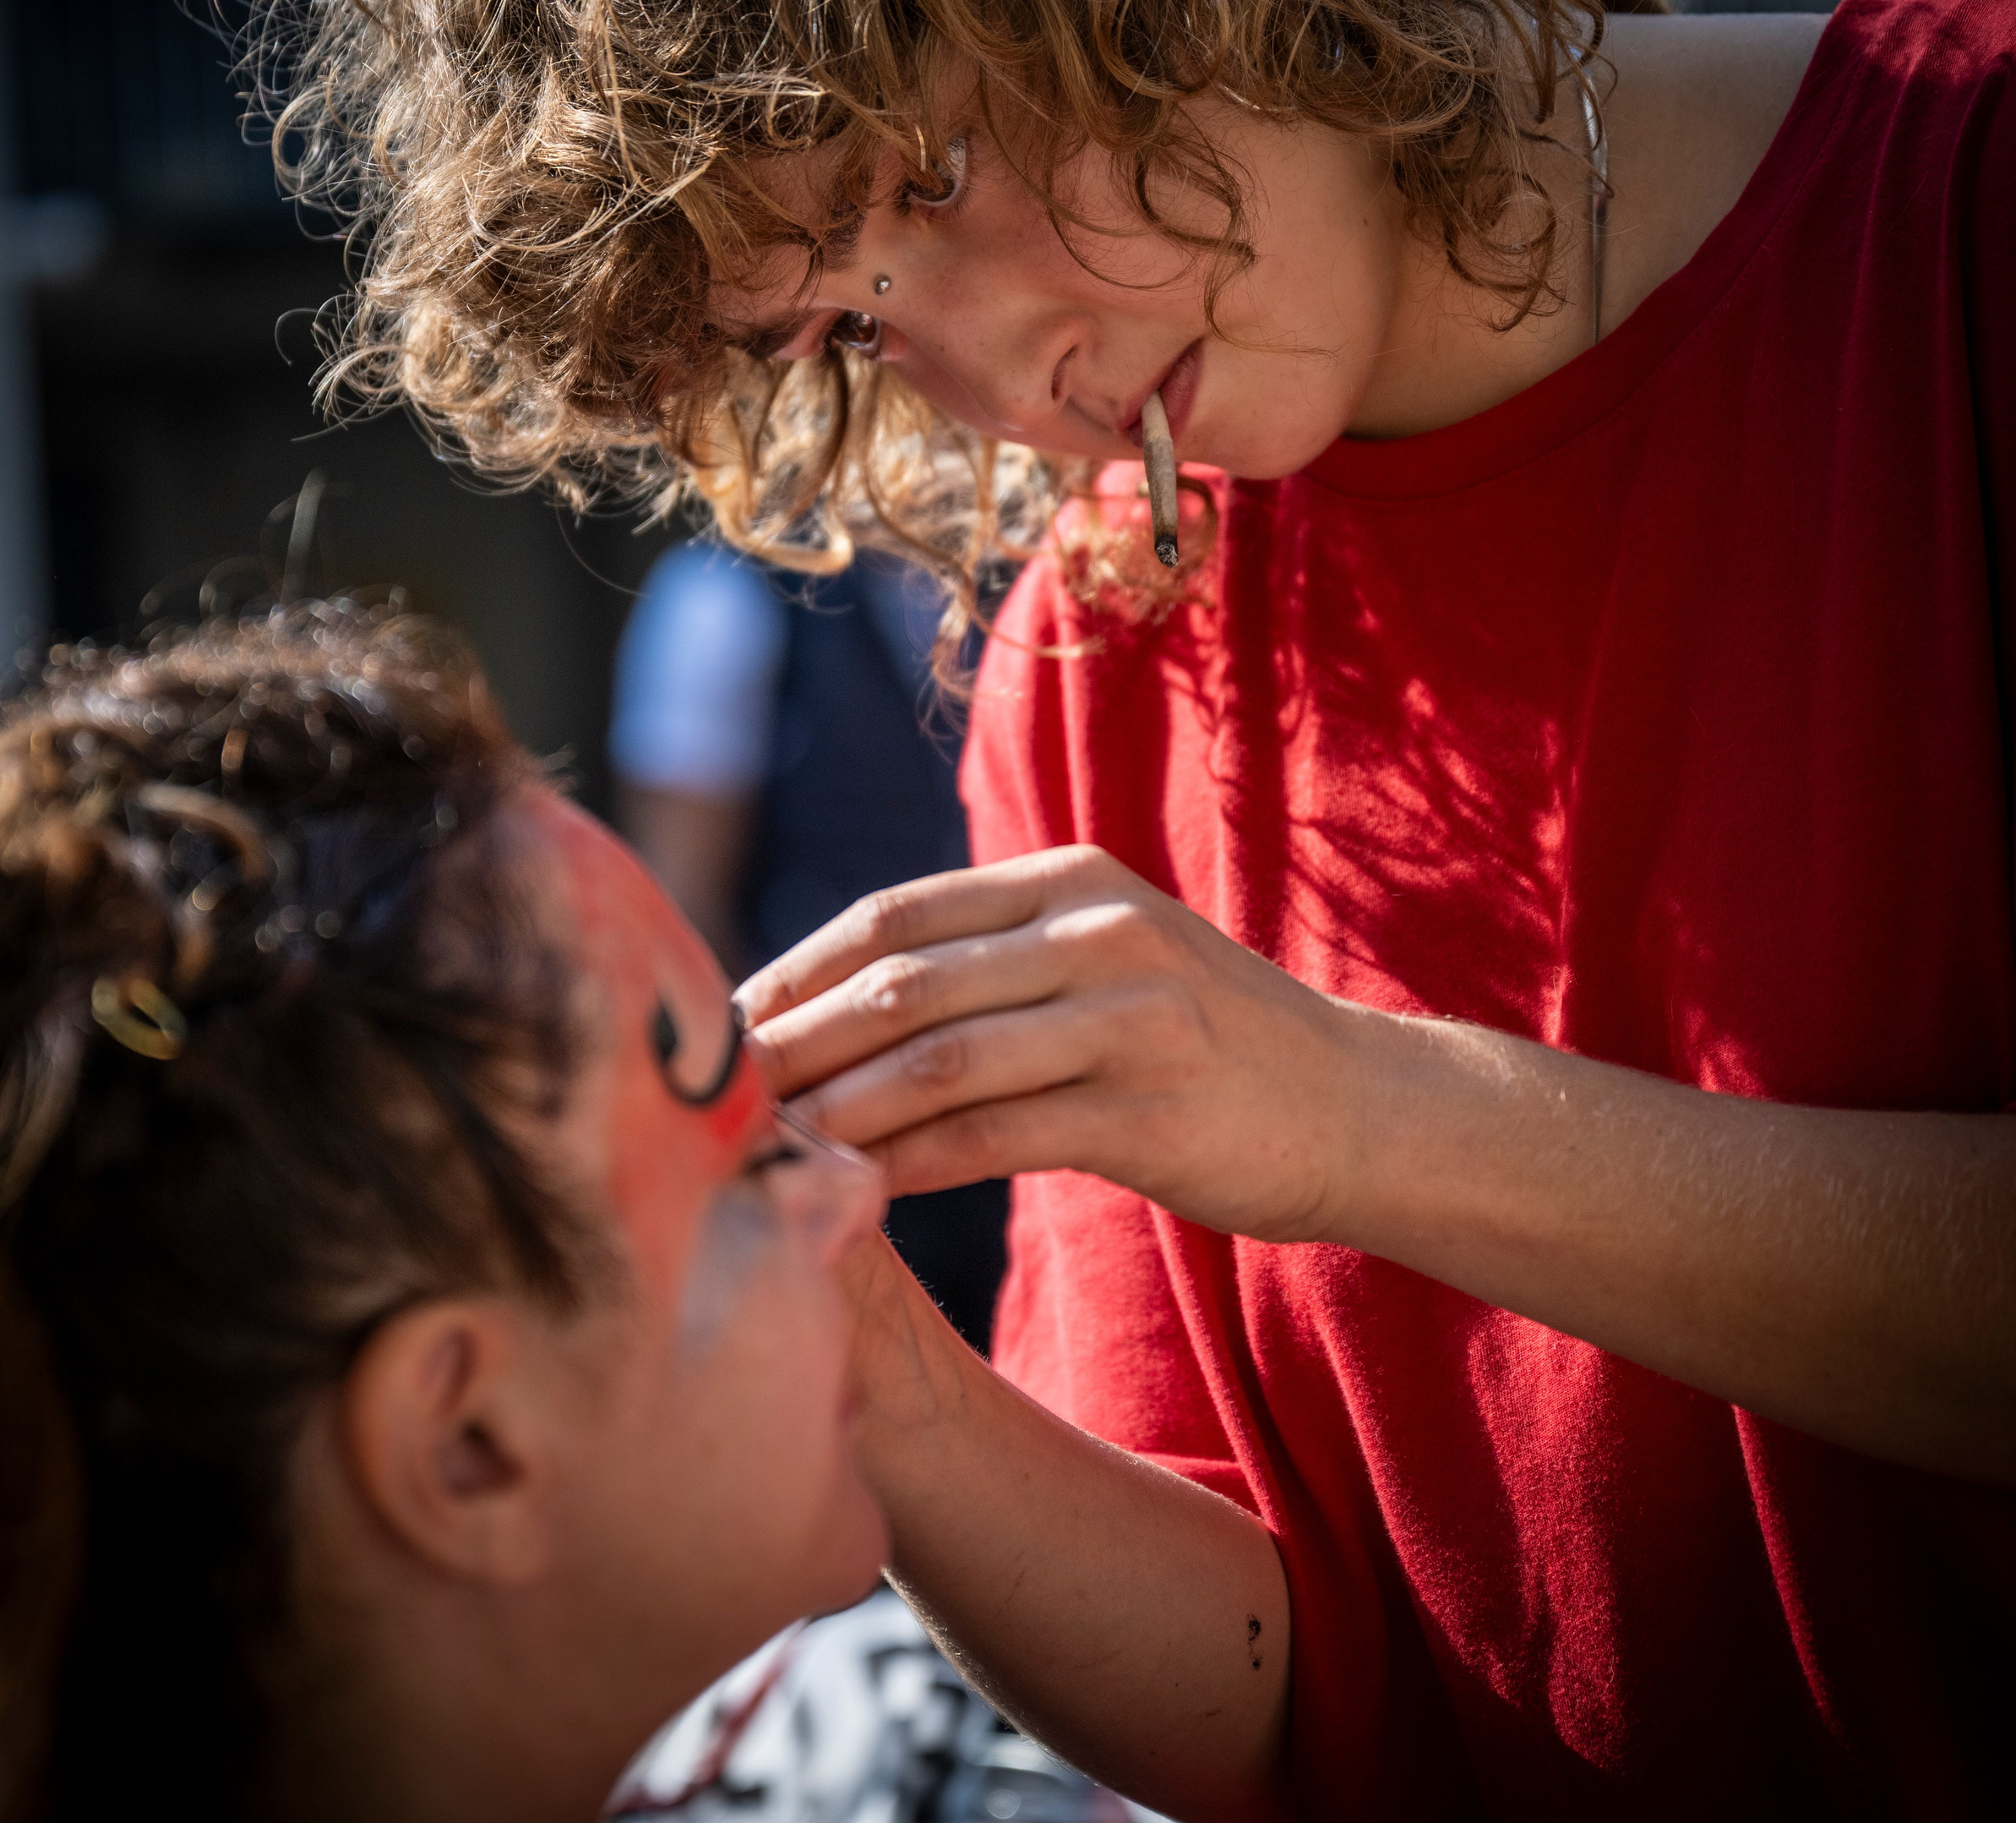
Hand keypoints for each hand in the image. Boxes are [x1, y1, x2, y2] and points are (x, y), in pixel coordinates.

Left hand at [737, 846, 1355, 1242]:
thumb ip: (997, 960)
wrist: (1357, 1106)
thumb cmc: (1206, 1040)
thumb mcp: (1107, 958)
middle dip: (793, 1042)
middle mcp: (1094, 929)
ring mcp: (1126, 1014)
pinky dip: (908, 1163)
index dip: (796, 970)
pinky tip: (852, 1191)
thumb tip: (847, 998)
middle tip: (713, 1098)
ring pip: (935, 1058)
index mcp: (1069, 880)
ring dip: (835, 1109)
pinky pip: (992, 1134)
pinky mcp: (1146, 1108)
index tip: (721, 1026)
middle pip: (899, 981)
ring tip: (762, 1151)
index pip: (894, 915)